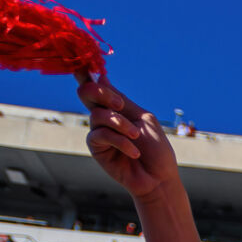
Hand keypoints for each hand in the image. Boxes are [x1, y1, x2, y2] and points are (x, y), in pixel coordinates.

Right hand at [77, 74, 178, 200]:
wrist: (159, 178)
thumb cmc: (156, 149)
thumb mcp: (143, 119)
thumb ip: (122, 101)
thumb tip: (101, 77)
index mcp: (116, 107)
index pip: (97, 86)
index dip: (85, 73)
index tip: (82, 63)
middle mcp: (103, 117)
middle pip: (87, 93)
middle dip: (102, 94)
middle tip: (119, 105)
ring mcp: (98, 132)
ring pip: (97, 116)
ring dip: (120, 124)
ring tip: (136, 136)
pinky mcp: (96, 149)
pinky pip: (100, 135)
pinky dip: (120, 141)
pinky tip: (134, 152)